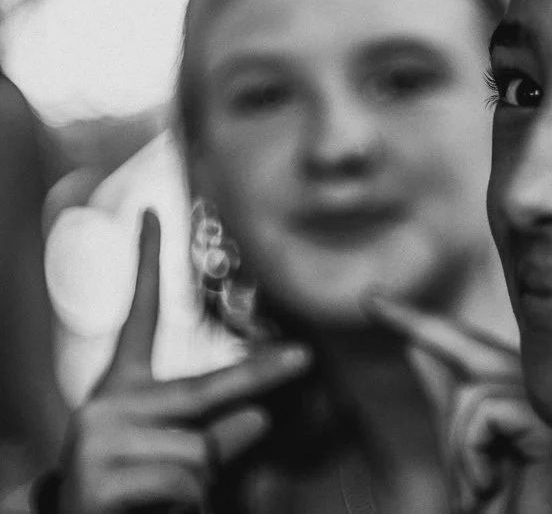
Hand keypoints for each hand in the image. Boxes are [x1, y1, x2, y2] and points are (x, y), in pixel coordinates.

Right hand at [57, 211, 311, 512]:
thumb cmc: (130, 494)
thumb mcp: (173, 458)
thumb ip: (215, 436)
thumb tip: (259, 416)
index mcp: (122, 391)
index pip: (139, 320)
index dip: (146, 266)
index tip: (152, 214)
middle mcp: (106, 406)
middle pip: (203, 389)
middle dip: (261, 375)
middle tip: (304, 357)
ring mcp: (99, 439)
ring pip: (199, 453)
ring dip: (196, 486)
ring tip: (158, 502)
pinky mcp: (99, 477)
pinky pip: (184, 484)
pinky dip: (184, 507)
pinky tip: (148, 512)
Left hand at [366, 297, 551, 513]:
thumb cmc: (515, 503)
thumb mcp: (471, 448)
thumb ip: (452, 399)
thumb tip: (418, 346)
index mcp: (531, 389)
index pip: (471, 344)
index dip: (421, 319)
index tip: (373, 299)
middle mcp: (548, 387)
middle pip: (469, 350)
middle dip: (416, 324)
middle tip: (371, 300)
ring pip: (471, 391)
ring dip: (459, 448)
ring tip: (478, 486)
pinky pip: (485, 412)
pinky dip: (474, 455)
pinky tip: (490, 485)